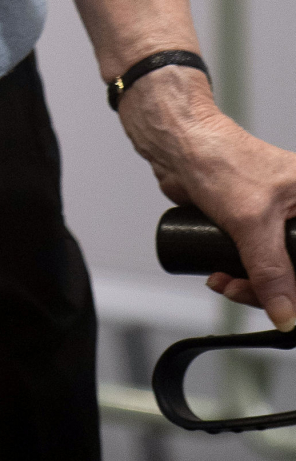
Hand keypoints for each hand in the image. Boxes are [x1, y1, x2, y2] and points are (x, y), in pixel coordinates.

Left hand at [119, 66, 295, 329]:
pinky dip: (240, 275)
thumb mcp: (251, 222)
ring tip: (223, 282)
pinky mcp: (252, 224)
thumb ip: (271, 271)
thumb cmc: (218, 160)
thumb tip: (286, 315)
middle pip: (295, 269)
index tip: (284, 306)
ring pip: (275, 270)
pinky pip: (255, 262)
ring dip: (249, 285)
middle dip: (268, 289)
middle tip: (239, 290)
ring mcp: (276, 218)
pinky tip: (221, 277)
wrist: (177, 144)